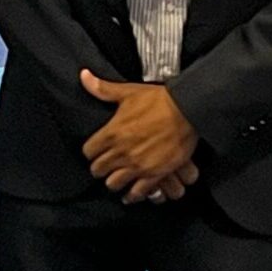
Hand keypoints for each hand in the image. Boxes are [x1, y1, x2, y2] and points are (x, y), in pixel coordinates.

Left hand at [80, 69, 200, 203]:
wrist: (187, 110)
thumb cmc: (157, 100)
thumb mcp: (128, 92)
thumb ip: (103, 89)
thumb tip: (83, 76)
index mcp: (112, 132)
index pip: (88, 152)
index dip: (91, 152)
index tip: (95, 151)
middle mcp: (121, 152)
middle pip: (98, 170)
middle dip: (100, 168)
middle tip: (105, 166)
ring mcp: (137, 165)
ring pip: (114, 184)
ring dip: (114, 181)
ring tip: (117, 178)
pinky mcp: (155, 174)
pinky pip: (137, 192)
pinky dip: (133, 195)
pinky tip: (131, 193)